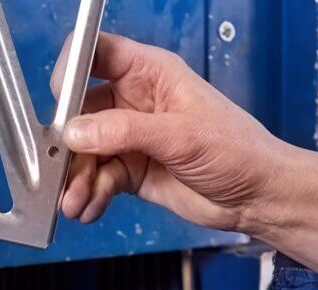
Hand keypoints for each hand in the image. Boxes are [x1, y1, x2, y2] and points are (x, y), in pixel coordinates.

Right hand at [50, 33, 317, 236]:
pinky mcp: (132, 170)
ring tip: (74, 202)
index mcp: (150, 73)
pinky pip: (98, 178)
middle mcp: (135, 101)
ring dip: (76, 177)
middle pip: (81, 109)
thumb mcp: (180, 136)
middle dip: (67, 141)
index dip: (72, 69)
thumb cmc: (237, 151)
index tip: (60, 101)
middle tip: (58, 168)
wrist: (259, 197)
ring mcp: (131, 137)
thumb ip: (124, 131)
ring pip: (86, 150)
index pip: (97, 53)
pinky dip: (89, 194)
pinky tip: (88, 208)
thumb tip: (75, 133)